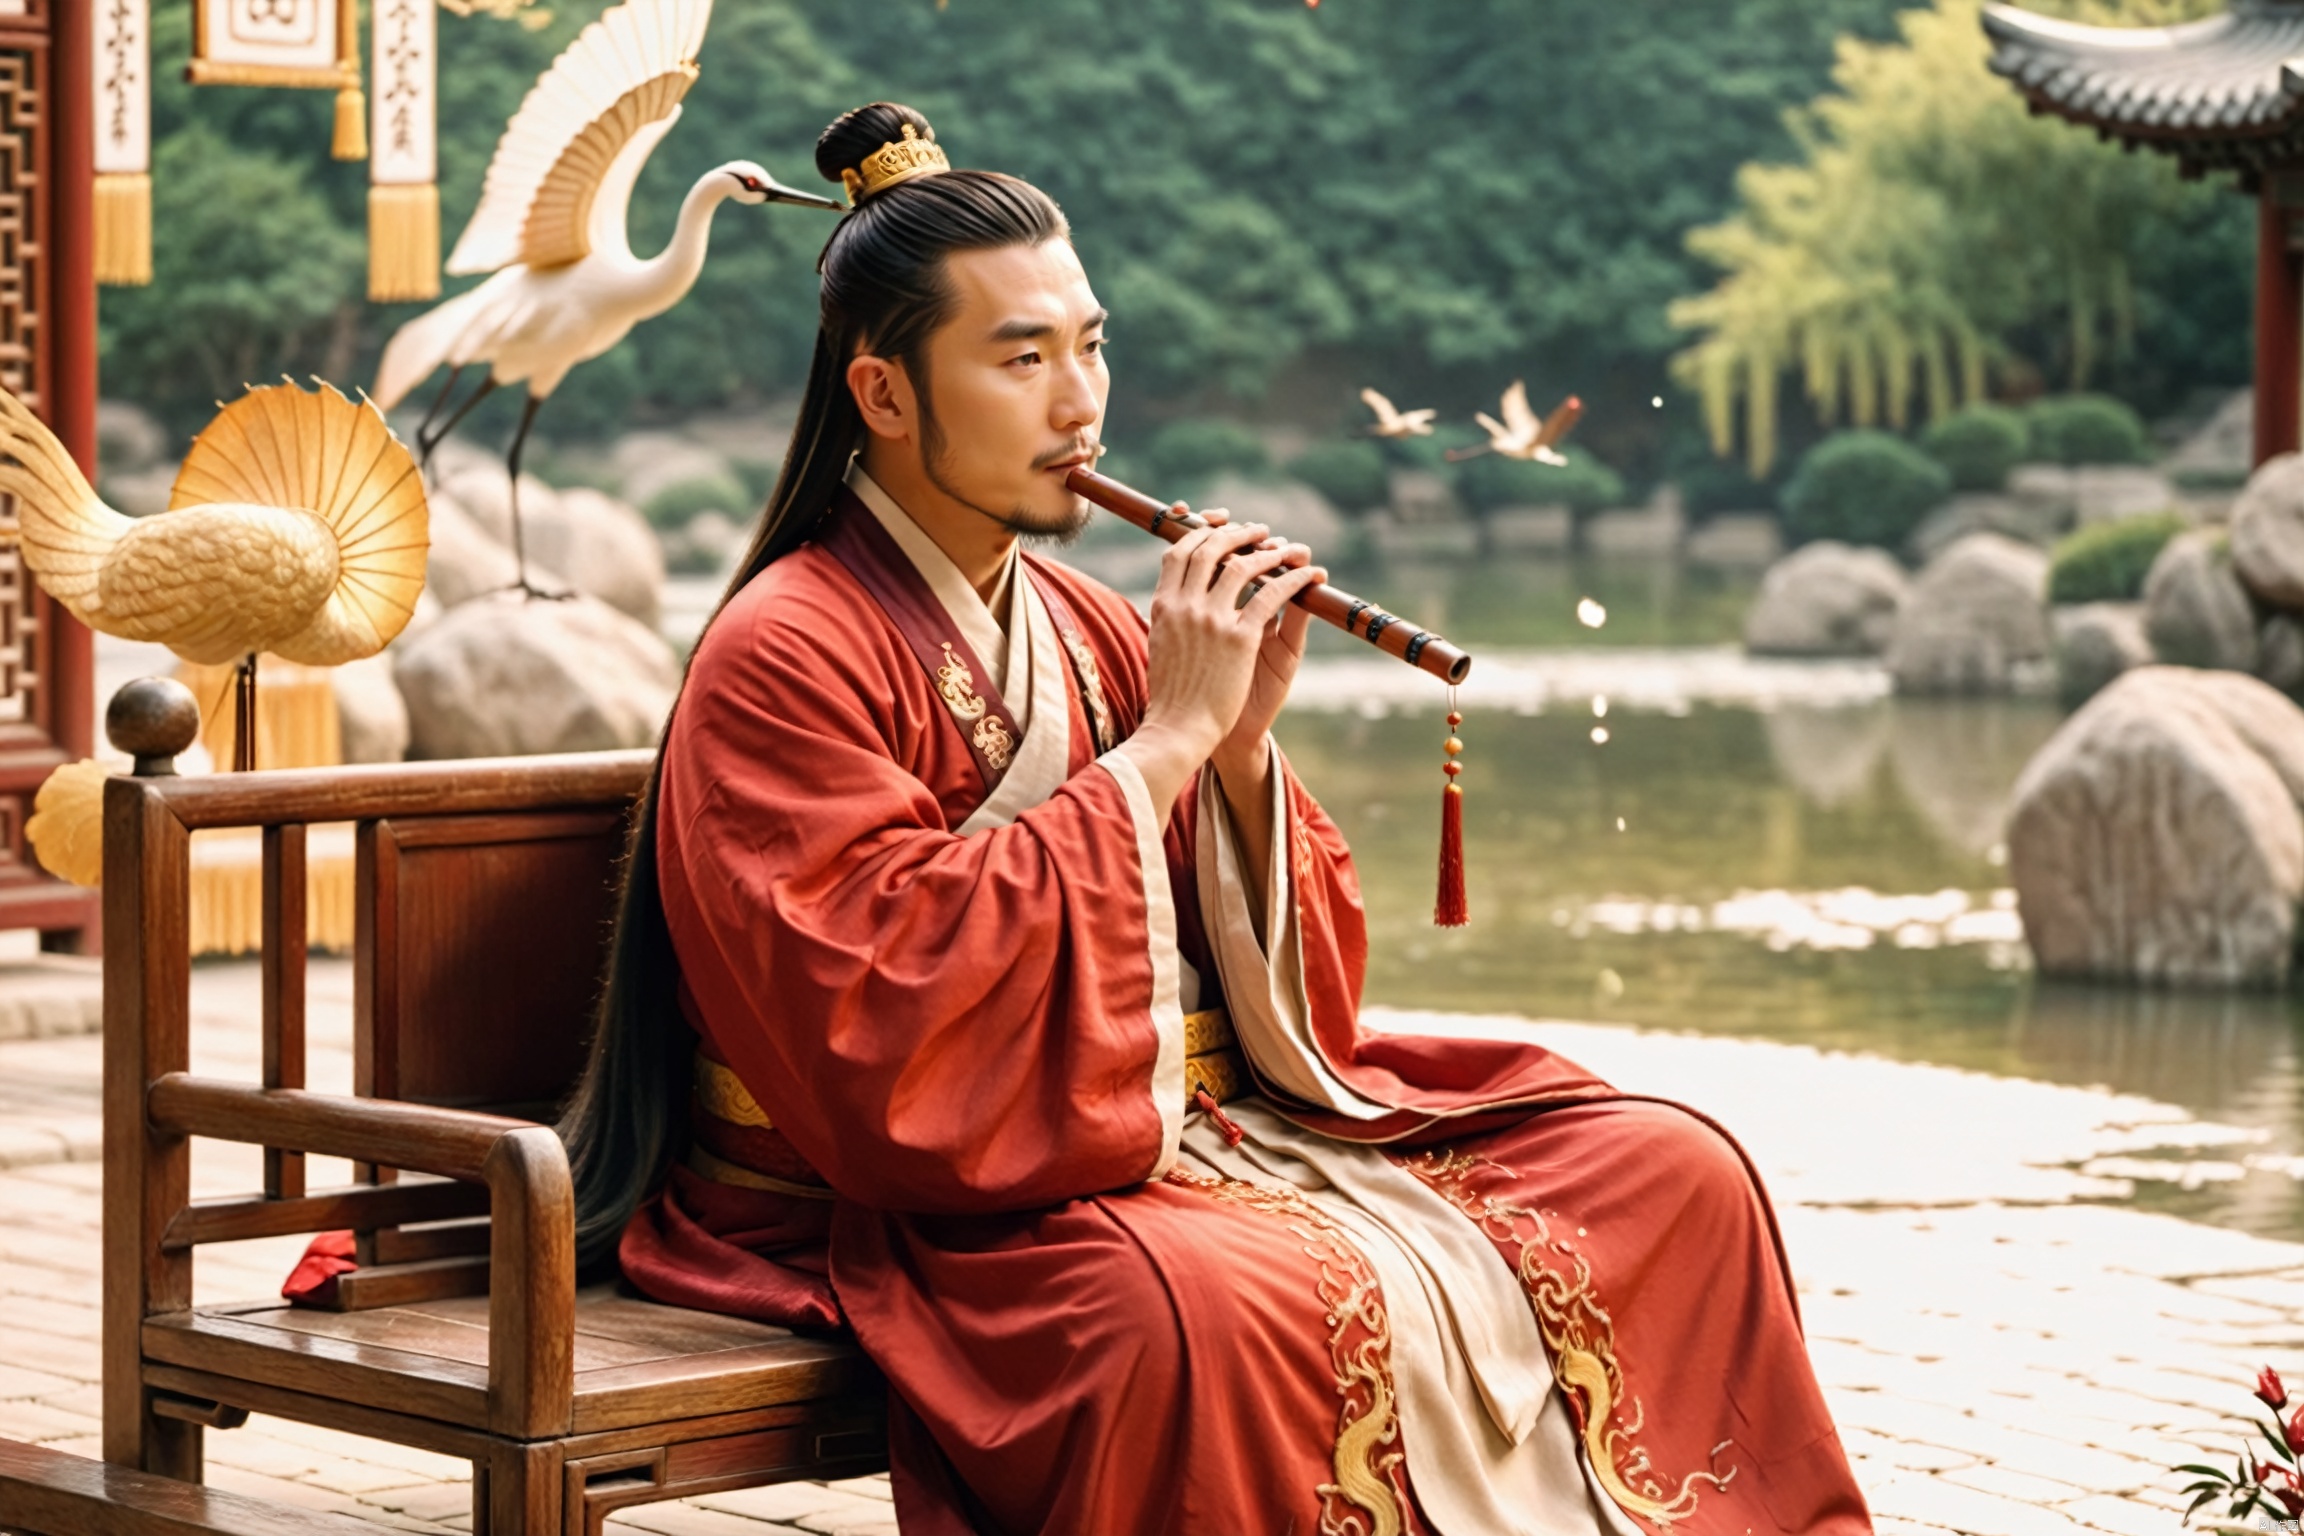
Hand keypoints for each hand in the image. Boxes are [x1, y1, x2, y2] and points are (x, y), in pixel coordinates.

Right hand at [1117, 509, 1324, 816]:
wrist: (1180, 730)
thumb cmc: (1174, 694)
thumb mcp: (1167, 645)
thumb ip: (1177, 615)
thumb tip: (1187, 591)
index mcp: (1163, 605)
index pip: (1180, 551)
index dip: (1202, 531)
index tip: (1220, 524)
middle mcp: (1185, 605)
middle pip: (1212, 548)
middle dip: (1239, 533)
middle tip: (1261, 531)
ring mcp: (1212, 620)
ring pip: (1246, 565)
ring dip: (1274, 551)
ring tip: (1292, 550)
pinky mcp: (1240, 638)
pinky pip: (1274, 595)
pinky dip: (1296, 580)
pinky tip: (1311, 576)